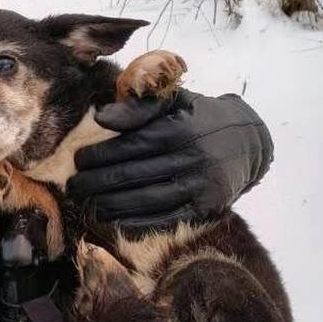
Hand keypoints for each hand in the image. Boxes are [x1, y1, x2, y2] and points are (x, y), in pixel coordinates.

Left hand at [65, 90, 273, 233]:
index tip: (78, 159)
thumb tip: (101, 117)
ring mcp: (200, 186)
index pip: (131, 145)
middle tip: (74, 186)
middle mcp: (191, 158)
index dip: (101, 154)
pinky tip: (115, 218)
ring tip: (88, 204)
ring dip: (112, 205)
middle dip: (98, 182)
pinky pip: (166, 218)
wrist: (249, 142)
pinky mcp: (206, 208)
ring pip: (147, 200)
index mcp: (180, 129)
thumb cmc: (200, 117)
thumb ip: (140, 106)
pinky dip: (137, 221)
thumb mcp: (176, 100)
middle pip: (134, 175)